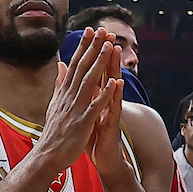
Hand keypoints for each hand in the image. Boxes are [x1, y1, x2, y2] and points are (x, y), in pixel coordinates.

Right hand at [33, 26, 114, 175]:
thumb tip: (60, 65)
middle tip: (102, 30)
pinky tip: (114, 83)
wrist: (47, 156)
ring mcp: (76, 109)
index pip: (74, 64)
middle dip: (93, 48)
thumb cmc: (54, 132)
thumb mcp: (55, 104)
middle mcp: (69, 97)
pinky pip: (96, 106)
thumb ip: (59, 84)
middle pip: (82, 68)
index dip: (83, 46)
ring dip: (100, 63)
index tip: (90, 30)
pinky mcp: (82, 123)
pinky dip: (104, 94)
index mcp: (64, 92)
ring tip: (109, 47)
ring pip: (89, 82)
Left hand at [86, 45, 133, 184]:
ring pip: (113, 85)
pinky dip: (115, 95)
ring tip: (114, 49)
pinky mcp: (112, 124)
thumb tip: (75, 78)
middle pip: (106, 72)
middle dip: (105, 52)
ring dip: (114, 67)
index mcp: (96, 97)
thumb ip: (81, 94)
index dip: (92, 53)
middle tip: (106, 32)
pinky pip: (114, 107)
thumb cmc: (94, 137)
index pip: (95, 71)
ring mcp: (110, 111)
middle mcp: (106, 101)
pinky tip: (117, 83)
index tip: (91, 34)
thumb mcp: (84, 112)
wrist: (104, 160)